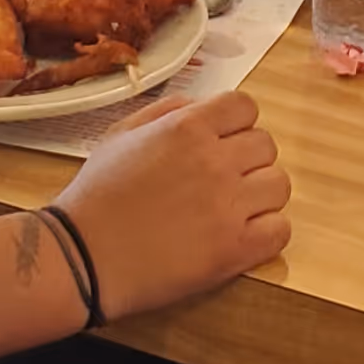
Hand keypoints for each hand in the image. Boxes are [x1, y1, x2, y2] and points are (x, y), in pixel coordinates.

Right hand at [56, 91, 289, 319]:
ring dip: (260, 195)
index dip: (235, 125)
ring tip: (232, 210)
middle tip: (222, 182)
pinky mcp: (235, 249)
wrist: (82, 257)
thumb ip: (165, 112)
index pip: (245, 106)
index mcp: (188, 128)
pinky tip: (240, 236)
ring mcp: (228, 205)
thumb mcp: (120, 135)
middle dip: (247, 160)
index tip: (221, 143)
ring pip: (279, 185)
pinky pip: (281, 230)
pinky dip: (267, 232)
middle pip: (266, 145)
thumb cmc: (95, 196)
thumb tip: (201, 105)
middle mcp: (215, 160)